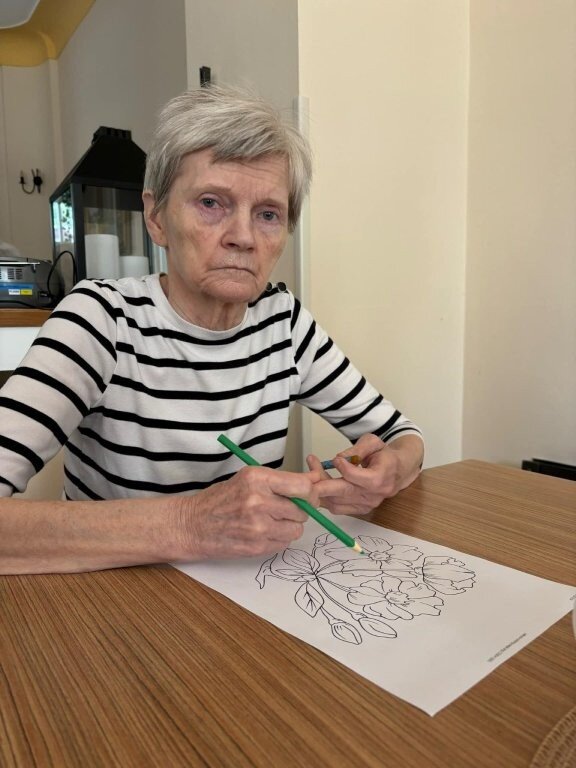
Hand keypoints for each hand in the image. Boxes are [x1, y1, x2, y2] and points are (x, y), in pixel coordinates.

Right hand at [175, 466, 320, 559]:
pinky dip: (278, 538)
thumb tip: (316, 480)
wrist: (193, 525)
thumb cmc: (221, 499)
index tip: (307, 495)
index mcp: (257, 478)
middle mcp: (258, 501)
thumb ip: (281, 481)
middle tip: (282, 508)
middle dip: (298, 510)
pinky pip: (284, 543)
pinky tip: (261, 532)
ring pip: (296, 529)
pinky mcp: (257, 546)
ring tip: (270, 520)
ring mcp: (257, 527)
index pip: (302, 486)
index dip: (310, 492)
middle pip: (302, 510)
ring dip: (289, 526)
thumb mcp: (249, 479)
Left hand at [307, 433, 422, 515]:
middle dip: (322, 485)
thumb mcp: (373, 442)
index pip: (357, 477)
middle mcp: (374, 495)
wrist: (398, 471)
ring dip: (321, 489)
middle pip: (344, 493)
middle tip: (308, 477)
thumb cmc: (384, 455)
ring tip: (313, 471)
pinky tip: (320, 483)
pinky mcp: (360, 510)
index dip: (344, 469)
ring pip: (337, 502)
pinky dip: (325, 498)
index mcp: (381, 477)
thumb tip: (339, 459)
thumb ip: (357, 449)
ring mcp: (367, 505)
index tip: (335, 459)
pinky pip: (337, 508)